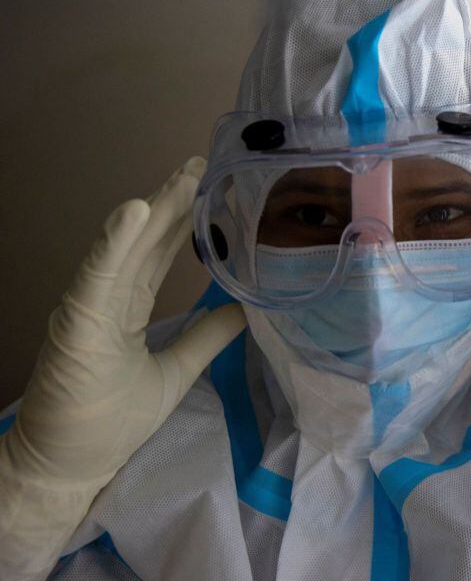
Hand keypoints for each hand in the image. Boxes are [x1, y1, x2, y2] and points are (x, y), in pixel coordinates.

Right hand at [0, 157, 245, 576]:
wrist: (70, 466)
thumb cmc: (111, 421)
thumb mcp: (176, 372)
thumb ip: (205, 337)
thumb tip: (242, 310)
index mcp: (125, 308)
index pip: (158, 255)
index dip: (182, 221)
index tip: (209, 187)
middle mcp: (106, 299)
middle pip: (144, 242)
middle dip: (173, 202)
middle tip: (201, 163)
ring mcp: (87, 308)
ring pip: (124, 248)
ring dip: (151, 211)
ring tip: (181, 178)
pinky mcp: (75, 324)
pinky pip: (97, 276)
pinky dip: (116, 242)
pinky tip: (136, 211)